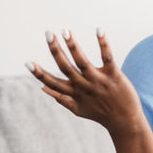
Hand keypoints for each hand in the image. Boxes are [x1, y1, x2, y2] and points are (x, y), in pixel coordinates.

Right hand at [26, 29, 143, 135]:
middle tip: (48, 34)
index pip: (53, 83)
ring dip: (73, 45)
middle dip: (55, 50)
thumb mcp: (79, 109)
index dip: (39, 74)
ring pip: (83, 61)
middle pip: (65, 67)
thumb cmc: (101, 114)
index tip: (27, 63)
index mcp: (75, 93)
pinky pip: (107, 57)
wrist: (126, 121)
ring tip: (65, 31)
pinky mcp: (114, 75)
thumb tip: (42, 88)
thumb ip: (61, 98)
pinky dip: (103, 43)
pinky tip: (99, 30)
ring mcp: (99, 81)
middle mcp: (85, 87)